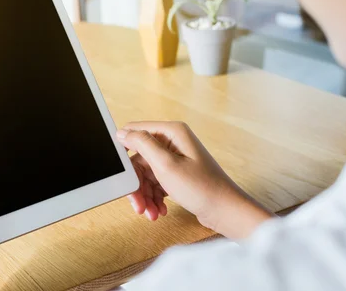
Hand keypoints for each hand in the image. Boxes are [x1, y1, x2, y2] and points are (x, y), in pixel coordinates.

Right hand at [116, 121, 273, 238]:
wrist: (225, 211)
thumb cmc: (202, 188)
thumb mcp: (166, 165)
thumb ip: (142, 144)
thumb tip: (122, 133)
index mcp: (172, 132)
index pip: (135, 132)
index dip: (124, 152)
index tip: (120, 173)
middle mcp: (173, 142)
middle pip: (139, 159)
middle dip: (137, 184)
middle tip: (138, 204)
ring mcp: (175, 158)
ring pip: (147, 174)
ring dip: (146, 195)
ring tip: (152, 212)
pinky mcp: (177, 173)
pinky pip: (156, 182)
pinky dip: (155, 197)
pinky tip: (159, 210)